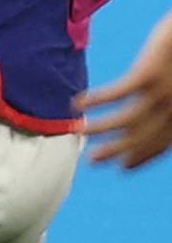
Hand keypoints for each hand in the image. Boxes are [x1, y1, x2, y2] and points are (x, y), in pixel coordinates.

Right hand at [79, 11, 171, 168]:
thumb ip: (169, 97)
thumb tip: (153, 108)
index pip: (161, 145)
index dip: (141, 158)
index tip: (122, 167)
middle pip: (141, 137)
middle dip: (116, 151)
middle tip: (92, 162)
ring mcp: (161, 93)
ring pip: (128, 120)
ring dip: (101, 128)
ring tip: (80, 130)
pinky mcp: (148, 75)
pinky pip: (117, 93)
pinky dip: (97, 100)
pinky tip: (78, 102)